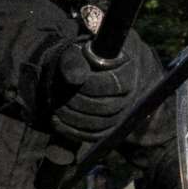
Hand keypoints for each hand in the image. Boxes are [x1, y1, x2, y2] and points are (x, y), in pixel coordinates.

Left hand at [44, 38, 162, 145]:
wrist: (91, 69)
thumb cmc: (84, 58)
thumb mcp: (77, 53)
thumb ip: (74, 61)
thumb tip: (75, 80)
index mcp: (129, 72)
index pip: (113, 85)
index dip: (89, 86)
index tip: (70, 82)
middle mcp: (131, 95)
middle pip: (106, 107)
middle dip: (78, 103)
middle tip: (58, 97)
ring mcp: (122, 113)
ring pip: (100, 124)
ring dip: (72, 118)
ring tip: (56, 107)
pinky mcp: (110, 127)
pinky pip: (94, 135)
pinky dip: (72, 131)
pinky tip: (56, 121)